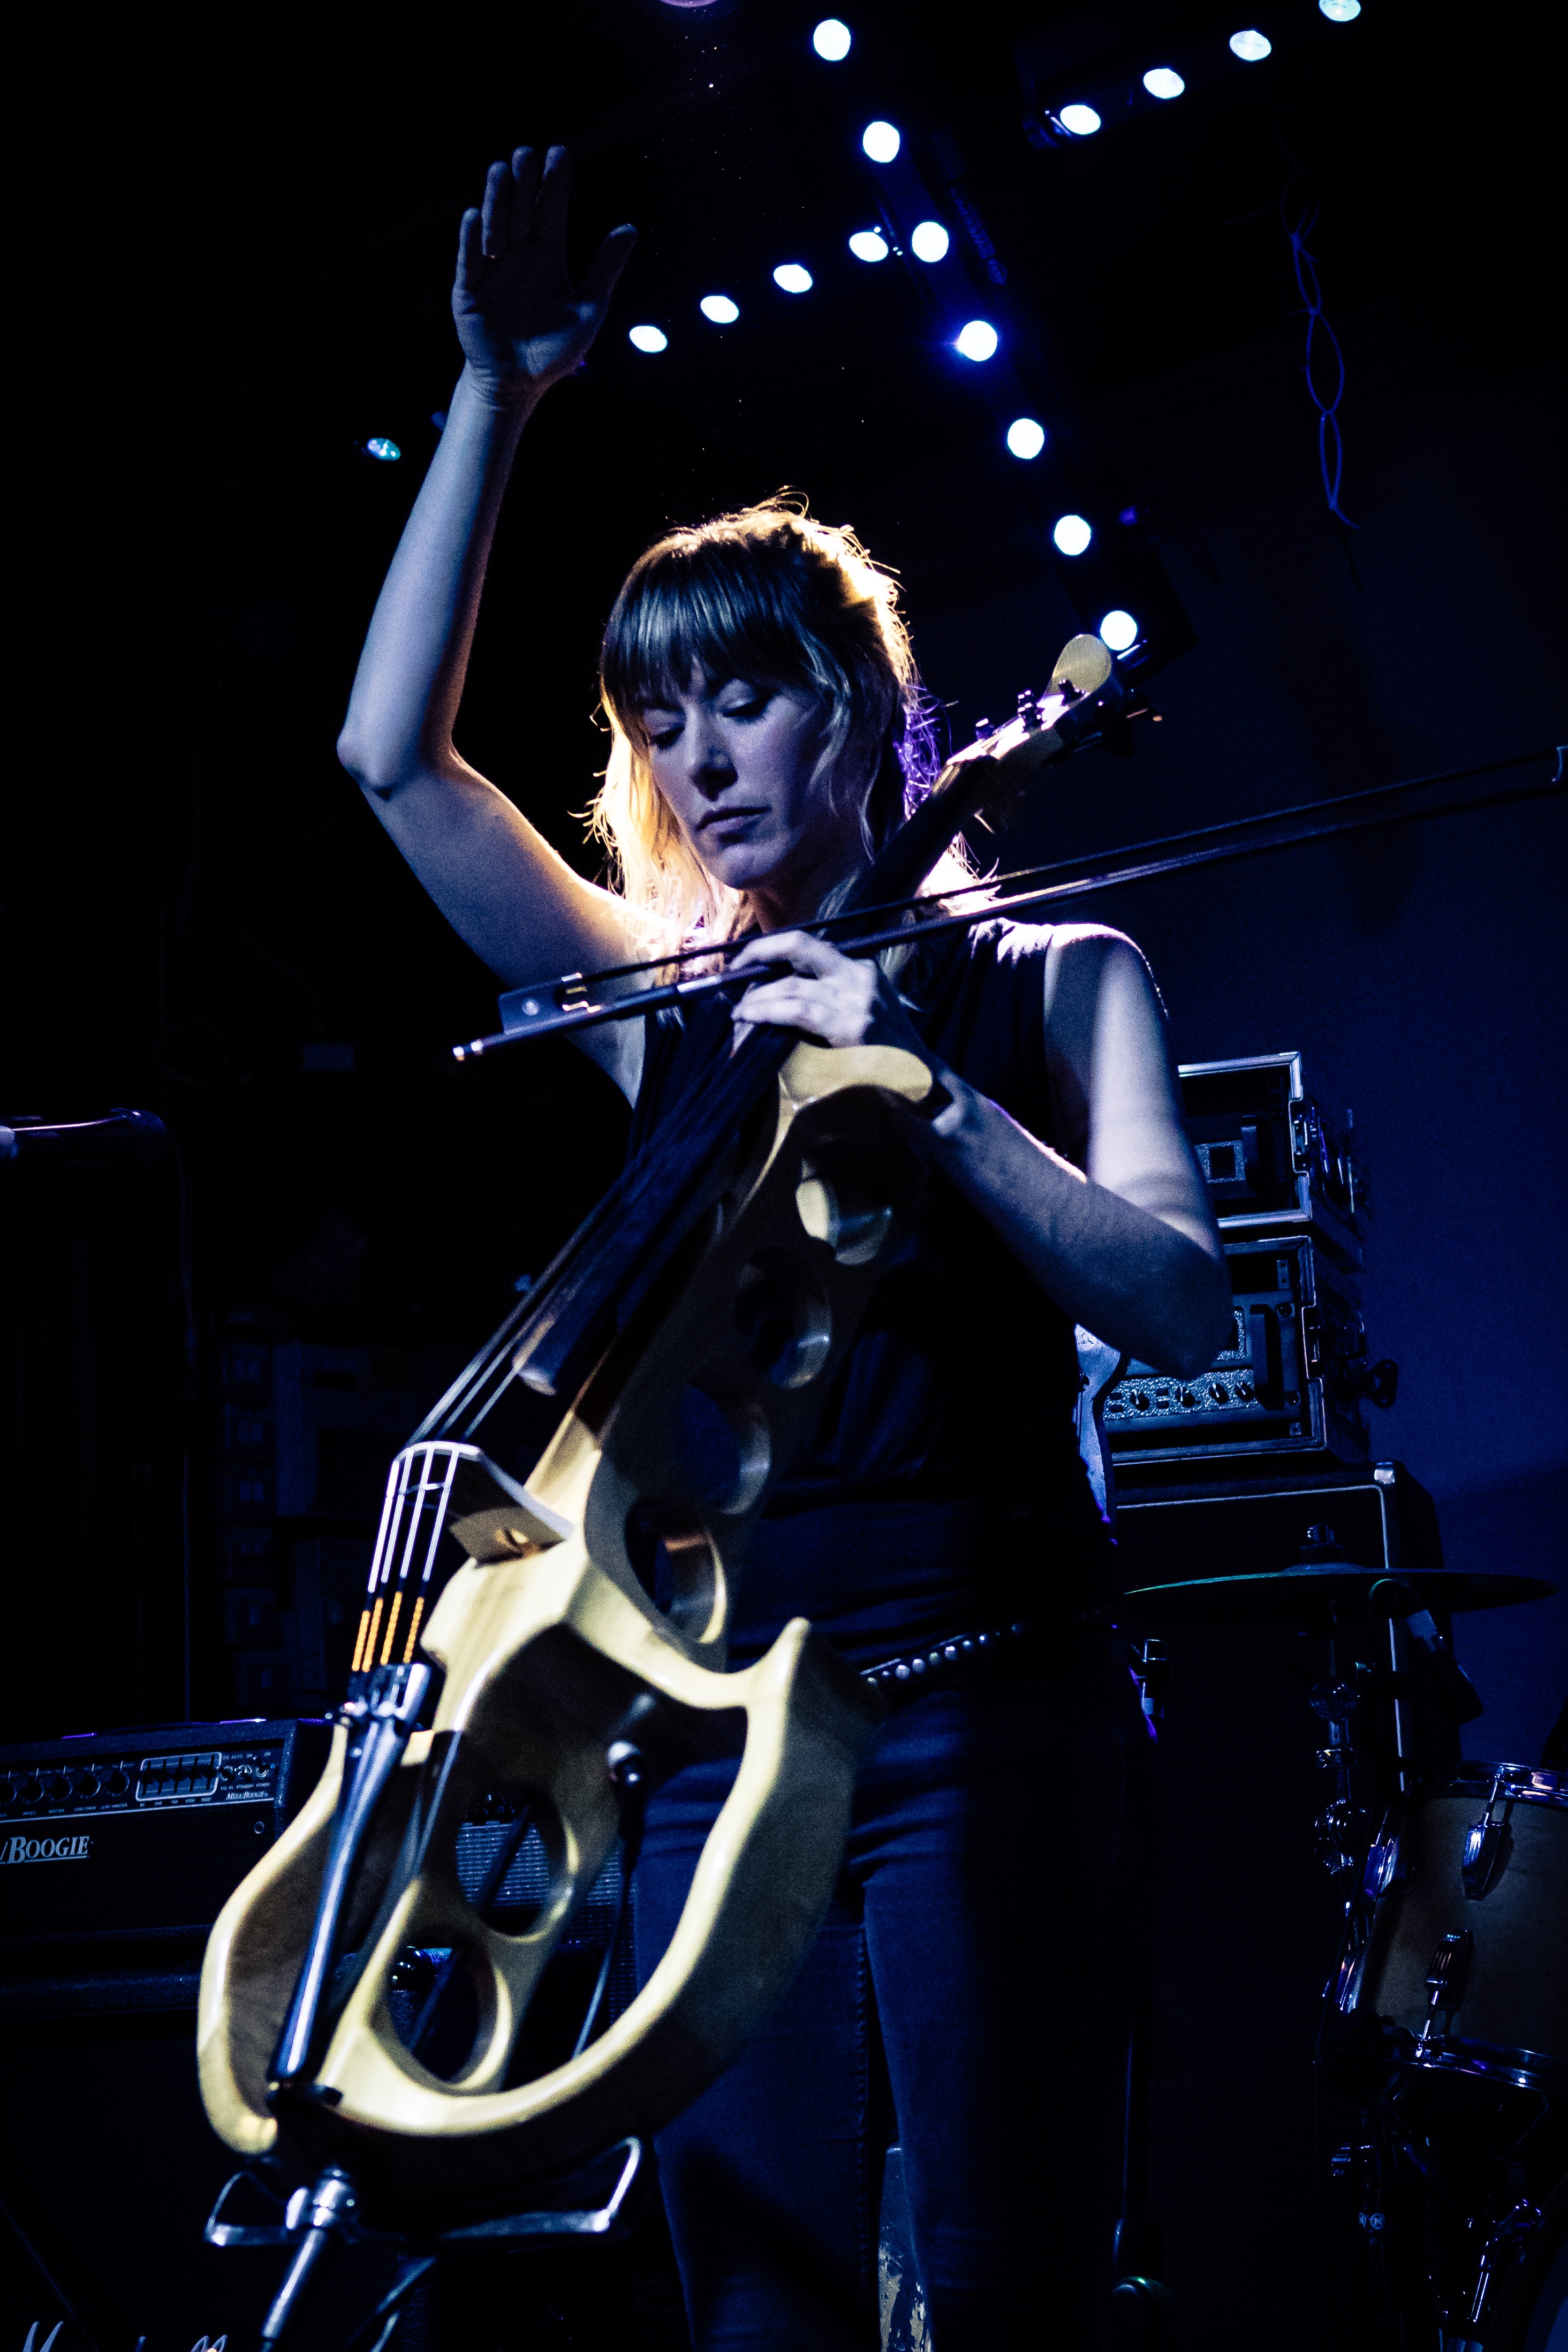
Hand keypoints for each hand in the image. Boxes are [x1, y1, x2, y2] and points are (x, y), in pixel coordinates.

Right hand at [454, 147, 635, 406]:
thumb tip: (630, 228)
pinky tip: (475, 216)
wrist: (519, 385)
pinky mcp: (468, 289)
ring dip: (497, 198)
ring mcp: (491, 269)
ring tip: (502, 170)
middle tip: (528, 153)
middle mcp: (518, 254)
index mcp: (547, 255)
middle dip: (523, 181)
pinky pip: (467, 260)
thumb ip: (606, 268)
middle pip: (520, 209)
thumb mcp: (589, 308)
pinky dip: (470, 240)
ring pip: (494, 224)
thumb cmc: (555, 351)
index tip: (559, 152)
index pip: (550, 210)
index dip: (554, 183)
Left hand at [729, 931, 925, 1053]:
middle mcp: (861, 975)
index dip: (773, 948)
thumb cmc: (884, 1057)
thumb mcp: (860, 1015)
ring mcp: (858, 998)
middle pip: (800, 945)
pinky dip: (766, 1010)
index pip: (811, 947)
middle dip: (758, 952)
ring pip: (791, 983)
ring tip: (739, 1011)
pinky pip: (796, 1009)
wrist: (922, 1088)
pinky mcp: (851, 1025)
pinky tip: (749, 1017)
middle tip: (731, 972)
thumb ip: (828, 998)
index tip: (747, 959)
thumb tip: (776, 992)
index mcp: (863, 969)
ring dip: (756, 996)